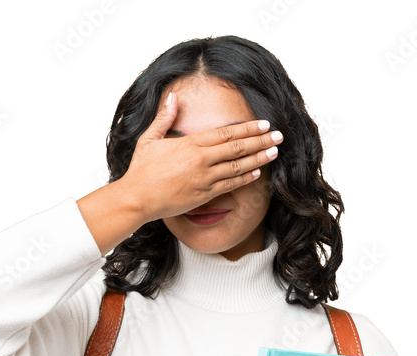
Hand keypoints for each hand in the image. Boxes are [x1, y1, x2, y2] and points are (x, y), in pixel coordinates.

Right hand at [119, 91, 283, 221]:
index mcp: (190, 144)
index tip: (264, 124)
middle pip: (238, 148)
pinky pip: (230, 185)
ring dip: (258, 159)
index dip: (248, 128)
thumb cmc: (141, 170)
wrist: (137, 199)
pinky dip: (245, 179)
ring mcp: (204, 179)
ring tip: (274, 153)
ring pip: (238, 167)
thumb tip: (173, 96)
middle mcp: (201, 160)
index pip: (226, 133)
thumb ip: (164, 117)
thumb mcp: (149, 138)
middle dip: (261, 141)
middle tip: (279, 136)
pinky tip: (257, 173)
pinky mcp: (204, 195)